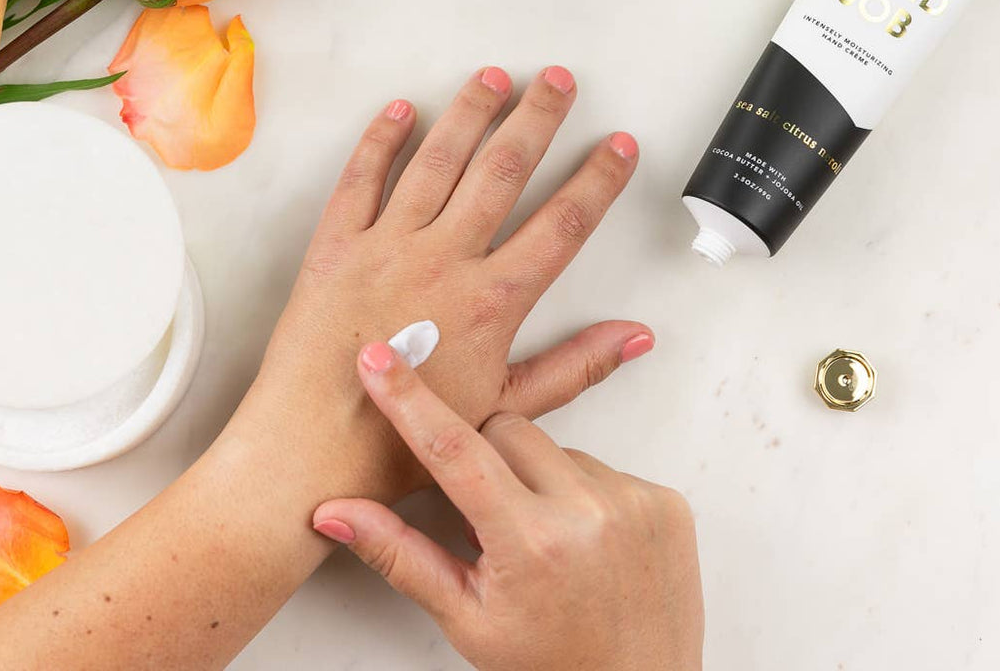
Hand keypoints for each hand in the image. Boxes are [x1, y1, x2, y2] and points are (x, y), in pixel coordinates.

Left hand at [245, 66, 652, 500]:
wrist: (310, 452)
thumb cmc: (408, 442)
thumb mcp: (504, 413)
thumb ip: (575, 368)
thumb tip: (637, 337)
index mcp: (491, 301)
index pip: (561, 224)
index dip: (597, 180)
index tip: (618, 145)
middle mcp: (442, 259)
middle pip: (502, 170)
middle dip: (536, 118)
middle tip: (558, 79)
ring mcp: (386, 246)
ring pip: (436, 160)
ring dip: (469, 112)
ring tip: (493, 76)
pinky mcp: (336, 246)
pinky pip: (361, 178)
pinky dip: (380, 140)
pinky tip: (400, 109)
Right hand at [312, 342, 703, 670]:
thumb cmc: (550, 666)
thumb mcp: (465, 617)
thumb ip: (398, 555)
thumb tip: (334, 512)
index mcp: (530, 544)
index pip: (454, 450)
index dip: (409, 400)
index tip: (379, 358)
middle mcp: (588, 514)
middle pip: (507, 430)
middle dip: (487, 458)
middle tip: (493, 514)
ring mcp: (634, 502)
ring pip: (556, 446)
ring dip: (540, 479)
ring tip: (549, 538)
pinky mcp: (665, 499)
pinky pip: (604, 465)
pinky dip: (585, 492)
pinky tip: (588, 539)